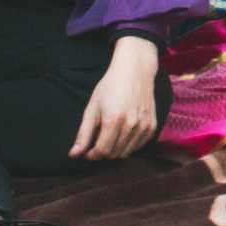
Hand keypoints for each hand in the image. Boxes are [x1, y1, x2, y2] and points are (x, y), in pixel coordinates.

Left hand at [70, 35, 164, 160]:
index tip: (88, 151)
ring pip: (126, 152)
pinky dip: (129, 144)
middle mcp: (131, 125)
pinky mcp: (152, 126)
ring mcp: (143, 126)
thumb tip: (73, 155)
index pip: (102, 151)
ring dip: (116, 148)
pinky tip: (124, 131)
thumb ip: (83, 134)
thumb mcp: (92, 108)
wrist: (135, 70)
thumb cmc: (110, 87)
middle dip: (104, 150)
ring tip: (112, 133)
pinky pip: (138, 146)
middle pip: (114, 153)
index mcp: (113, 120)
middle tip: (100, 137)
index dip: (92, 154)